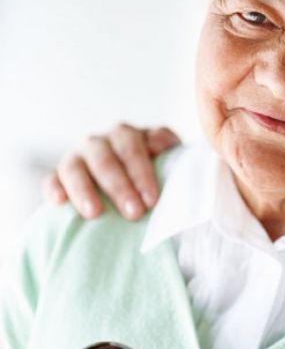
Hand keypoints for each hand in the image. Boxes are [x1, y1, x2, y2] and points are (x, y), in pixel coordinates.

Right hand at [42, 124, 179, 219]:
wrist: (131, 185)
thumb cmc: (153, 172)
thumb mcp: (167, 158)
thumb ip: (168, 149)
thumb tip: (161, 147)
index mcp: (127, 135)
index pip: (133, 149)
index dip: (142, 173)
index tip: (152, 199)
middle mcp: (100, 141)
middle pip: (106, 160)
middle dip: (120, 187)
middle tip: (134, 213)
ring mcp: (77, 156)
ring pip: (75, 168)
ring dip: (85, 190)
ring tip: (95, 213)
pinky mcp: (59, 174)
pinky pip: (52, 178)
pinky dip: (54, 188)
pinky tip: (59, 201)